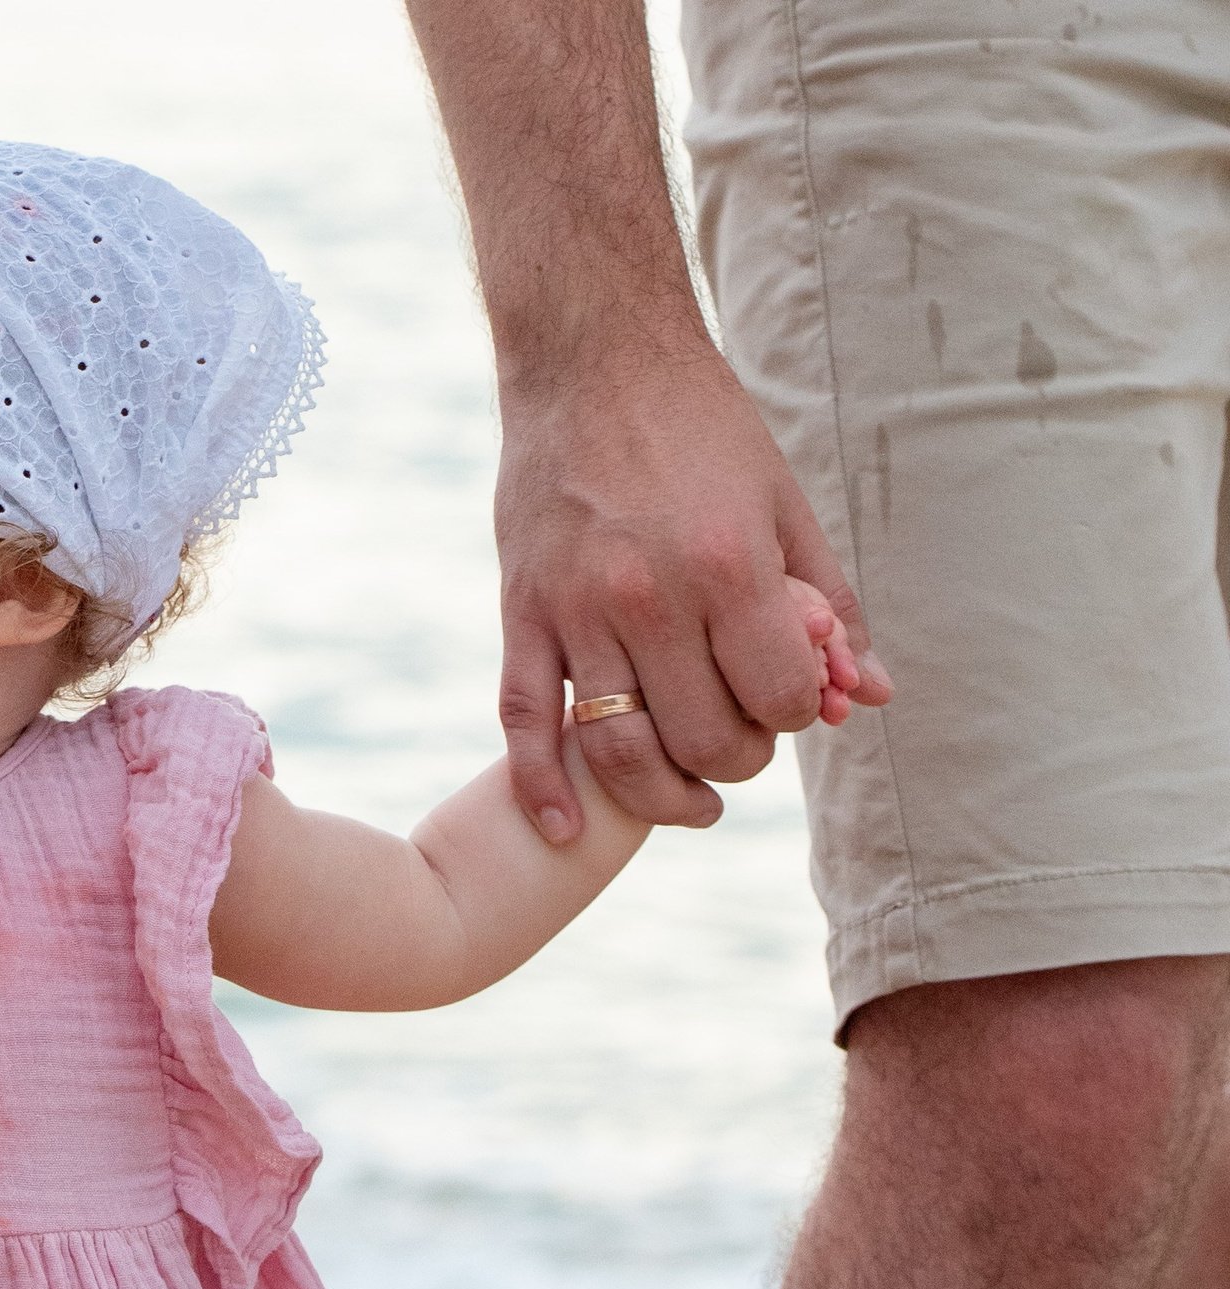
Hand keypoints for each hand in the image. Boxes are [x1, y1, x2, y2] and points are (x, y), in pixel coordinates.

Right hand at [495, 352, 891, 840]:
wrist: (592, 358)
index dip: (793, 712)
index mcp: (730, 567)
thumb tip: (868, 695)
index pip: (777, 700)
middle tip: (740, 732)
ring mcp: (577, 609)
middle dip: (738, 755)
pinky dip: (541, 785)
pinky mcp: (522, 612)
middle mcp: (651, 597)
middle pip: (704, 739)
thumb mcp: (785, 504)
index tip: (786, 689)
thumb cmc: (702, 426)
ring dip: (662, 795)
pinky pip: (525, 721)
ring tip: (692, 799)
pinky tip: (560, 827)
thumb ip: (827, 605)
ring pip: (619, 749)